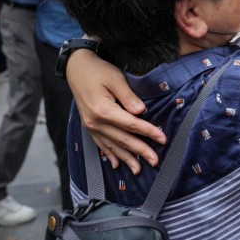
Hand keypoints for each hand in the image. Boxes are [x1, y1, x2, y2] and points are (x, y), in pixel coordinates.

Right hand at [66, 49, 165, 172]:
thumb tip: (141, 112)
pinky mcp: (89, 126)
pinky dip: (110, 154)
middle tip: (156, 161)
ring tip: (138, 170)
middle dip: (141, 151)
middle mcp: (95, 122)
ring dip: (126, 158)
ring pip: (112, 146)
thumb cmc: (99, 70)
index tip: (163, 139)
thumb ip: (128, 96)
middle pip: (123, 139)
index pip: (131, 124)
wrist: (76, 68)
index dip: (148, 132)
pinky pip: (101, 144)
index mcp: (103, 110)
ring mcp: (90, 126)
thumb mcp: (116, 79)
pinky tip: (116, 164)